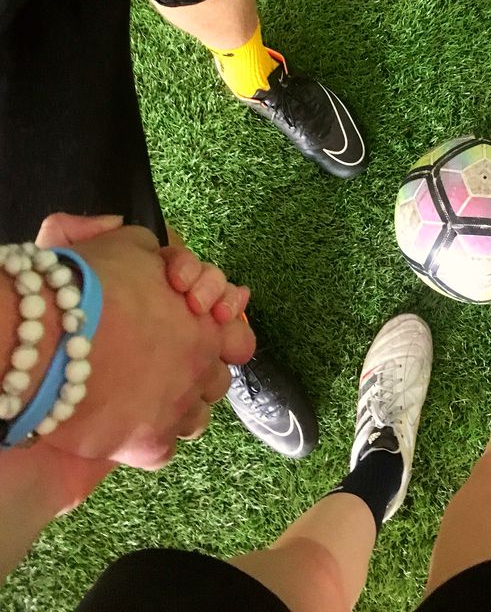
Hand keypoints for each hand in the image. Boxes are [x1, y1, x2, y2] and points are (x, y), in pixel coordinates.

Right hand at [34, 215, 255, 468]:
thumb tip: (166, 262)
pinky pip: (164, 450)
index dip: (221, 340)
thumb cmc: (89, 284)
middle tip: (161, 366)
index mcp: (207, 325)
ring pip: (194, 419)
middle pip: (216, 381)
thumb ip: (159, 255)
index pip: (240, 343)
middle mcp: (202, 369)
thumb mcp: (130, 246)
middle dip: (195, 373)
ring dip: (176, 408)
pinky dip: (149, 440)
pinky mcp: (148, 445)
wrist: (42, 337)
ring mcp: (178, 409)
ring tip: (142, 398)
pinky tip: (125, 425)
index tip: (199, 337)